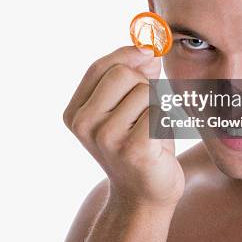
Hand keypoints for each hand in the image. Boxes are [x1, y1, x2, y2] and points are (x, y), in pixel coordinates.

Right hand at [63, 46, 184, 208]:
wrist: (145, 196)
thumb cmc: (140, 144)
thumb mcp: (128, 107)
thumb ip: (135, 73)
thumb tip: (149, 45)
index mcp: (75, 113)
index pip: (100, 67)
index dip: (127, 53)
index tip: (149, 51)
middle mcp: (85, 124)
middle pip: (123, 73)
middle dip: (144, 84)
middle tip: (147, 110)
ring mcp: (107, 138)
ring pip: (146, 90)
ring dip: (158, 106)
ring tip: (152, 130)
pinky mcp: (133, 149)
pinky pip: (160, 110)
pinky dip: (166, 121)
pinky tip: (159, 142)